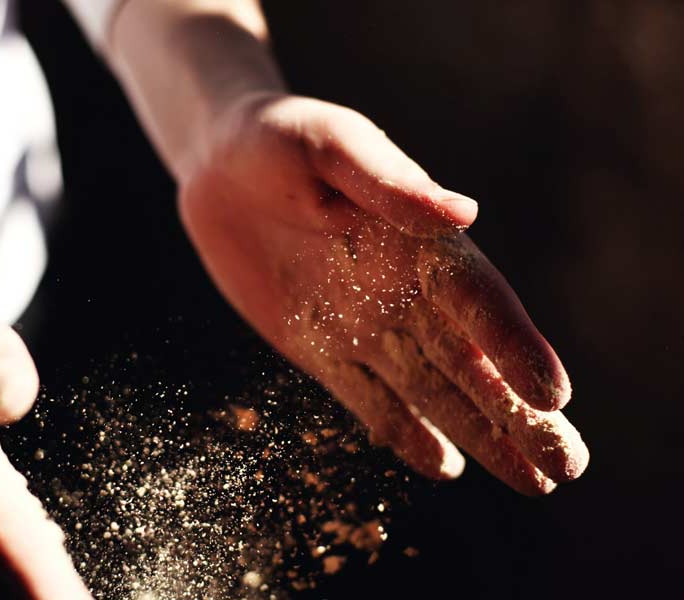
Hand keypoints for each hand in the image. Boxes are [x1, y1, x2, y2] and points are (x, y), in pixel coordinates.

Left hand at [179, 93, 588, 494]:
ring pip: (432, 392)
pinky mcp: (320, 349)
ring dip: (482, 436)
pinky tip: (443, 467)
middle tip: (570, 466)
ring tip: (534, 483)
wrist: (222, 167)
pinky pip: (368, 399)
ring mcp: (364, 325)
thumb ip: (390, 183)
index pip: (479, 301)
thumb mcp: (333, 147)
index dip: (517, 347)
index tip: (553, 396)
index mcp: (421, 242)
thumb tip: (463, 215)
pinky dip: (404, 434)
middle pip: (472, 362)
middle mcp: (405, 293)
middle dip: (522, 415)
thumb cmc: (281, 139)